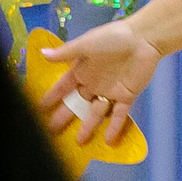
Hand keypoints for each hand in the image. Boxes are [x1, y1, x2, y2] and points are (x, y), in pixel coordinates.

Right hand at [38, 19, 159, 145]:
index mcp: (82, 70)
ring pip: (96, 113)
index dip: (51, 98)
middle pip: (76, 104)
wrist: (143, 38)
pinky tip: (107, 141)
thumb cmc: (113, 38)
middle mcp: (93, 83)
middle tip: (50, 132)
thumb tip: (42, 53)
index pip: (63, 88)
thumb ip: (66, 53)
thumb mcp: (86, 44)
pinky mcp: (126, 96)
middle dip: (64, 117)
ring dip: (87, 127)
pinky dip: (113, 127)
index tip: (38, 110)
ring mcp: (110, 92)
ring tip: (78, 142)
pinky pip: (119, 115)